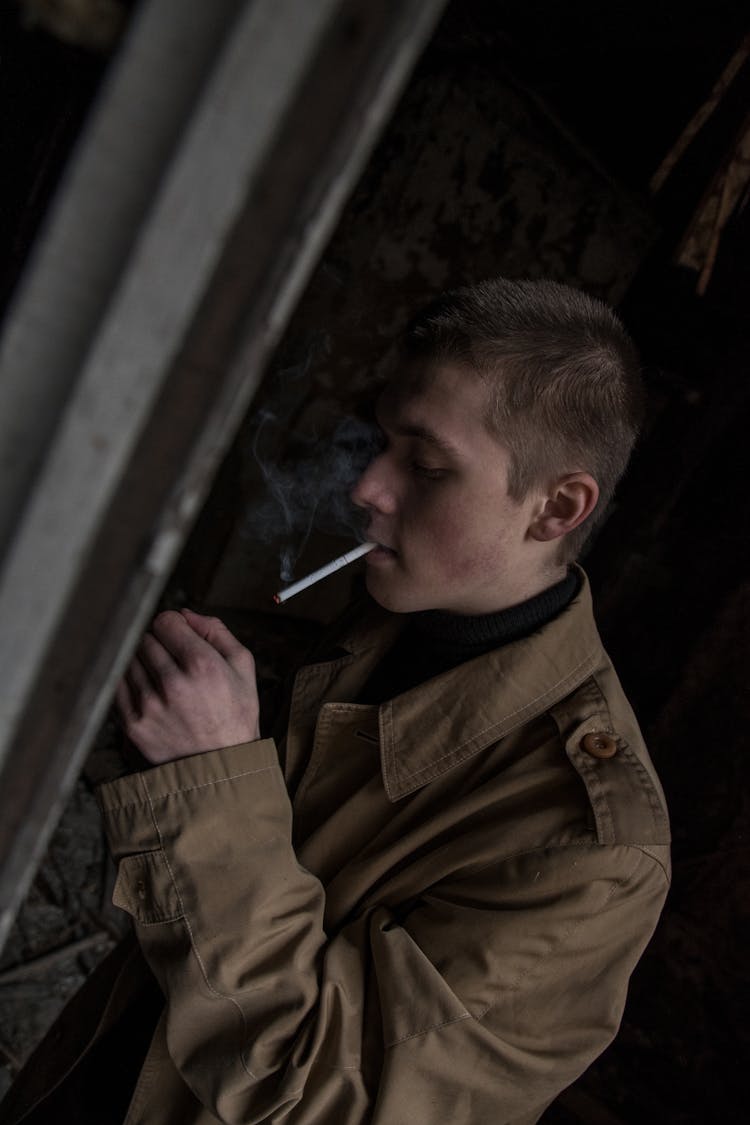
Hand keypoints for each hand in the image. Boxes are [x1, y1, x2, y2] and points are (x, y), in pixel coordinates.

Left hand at [116, 609, 260, 764]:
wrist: (222, 766)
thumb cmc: (235, 714)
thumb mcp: (243, 668)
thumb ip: (216, 631)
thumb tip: (185, 614)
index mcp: (202, 665)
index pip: (165, 622)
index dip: (173, 626)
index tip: (179, 637)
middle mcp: (173, 684)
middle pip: (146, 639)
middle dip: (159, 644)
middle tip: (174, 661)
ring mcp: (149, 705)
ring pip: (130, 660)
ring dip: (143, 663)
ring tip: (163, 679)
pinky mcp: (133, 724)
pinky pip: (119, 686)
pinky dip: (131, 683)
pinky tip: (150, 692)